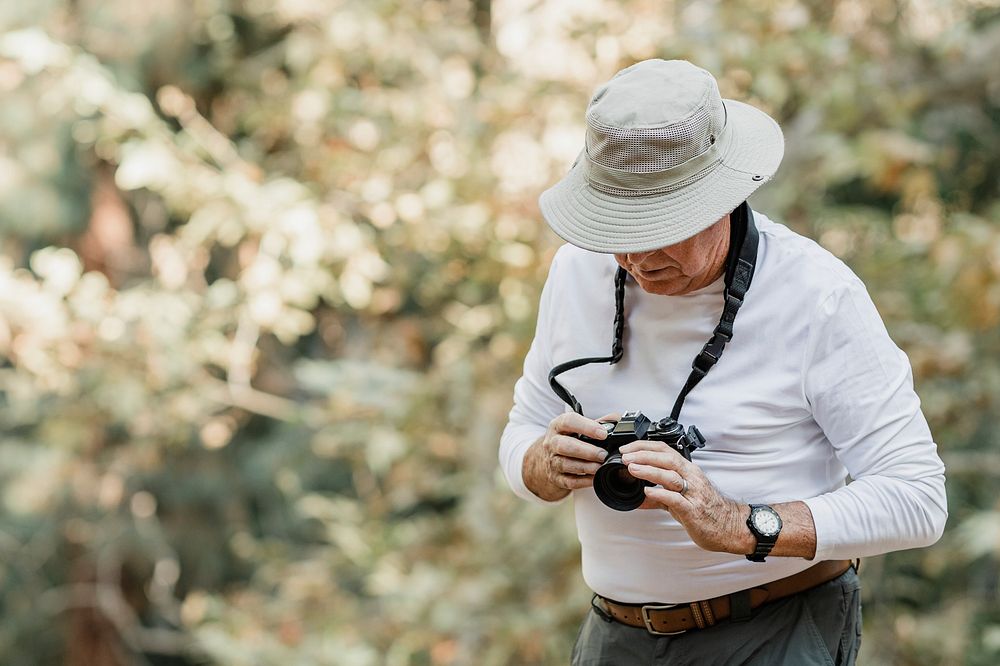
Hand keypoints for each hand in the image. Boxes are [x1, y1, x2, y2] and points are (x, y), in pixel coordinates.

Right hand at [522, 412, 620, 500]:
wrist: (548, 457)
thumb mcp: (579, 426)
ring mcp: (552, 461)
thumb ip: (599, 422)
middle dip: (586, 451)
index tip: (603, 433)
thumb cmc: (569, 439)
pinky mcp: (556, 477)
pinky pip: (569, 481)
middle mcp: (552, 442)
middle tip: (603, 454)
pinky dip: (583, 481)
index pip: (569, 421)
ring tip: (600, 467)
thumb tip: (618, 420)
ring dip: (585, 467)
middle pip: (564, 445)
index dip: (587, 427)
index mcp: (558, 426)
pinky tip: (594, 478)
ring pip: (566, 464)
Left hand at [619, 440, 752, 554]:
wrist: (731, 528)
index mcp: (688, 471)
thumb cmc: (708, 510)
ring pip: (670, 476)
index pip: (665, 451)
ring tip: (632, 468)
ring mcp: (693, 493)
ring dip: (649, 470)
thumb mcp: (682, 498)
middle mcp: (691, 478)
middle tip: (625, 456)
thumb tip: (639, 497)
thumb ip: (660, 496)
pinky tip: (647, 491)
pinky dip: (660, 493)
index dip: (644, 447)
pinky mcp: (693, 510)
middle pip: (667, 458)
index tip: (627, 449)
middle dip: (644, 455)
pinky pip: (675, 499)